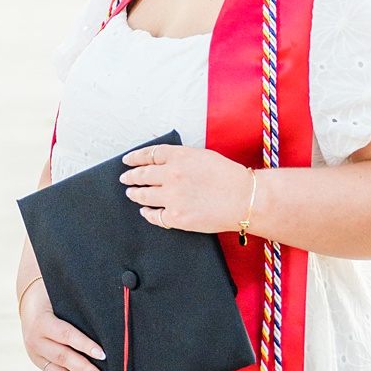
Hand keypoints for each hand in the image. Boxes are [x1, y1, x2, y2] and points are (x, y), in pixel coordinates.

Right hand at [20, 279, 103, 370]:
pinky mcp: (39, 362)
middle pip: (62, 356)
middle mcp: (35, 340)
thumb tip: (110, 306)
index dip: (85, 344)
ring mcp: (35, 353)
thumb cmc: (54, 294)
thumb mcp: (62, 294)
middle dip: (83, 369)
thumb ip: (81, 305)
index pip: (66, 334)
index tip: (102, 354)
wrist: (29, 300)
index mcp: (42, 321)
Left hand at [120, 143, 252, 234]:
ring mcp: (172, 196)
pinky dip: (147, 212)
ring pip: (144, 195)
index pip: (149, 154)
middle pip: (142, 174)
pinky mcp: (175, 216)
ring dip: (135, 194)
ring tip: (131, 193)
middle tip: (125, 178)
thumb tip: (164, 163)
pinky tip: (145, 210)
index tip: (127, 160)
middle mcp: (173, 174)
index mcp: (181, 156)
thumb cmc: (230, 177)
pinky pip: (154, 215)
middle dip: (131, 176)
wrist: (245, 198)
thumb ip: (183, 158)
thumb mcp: (205, 156)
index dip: (135, 157)